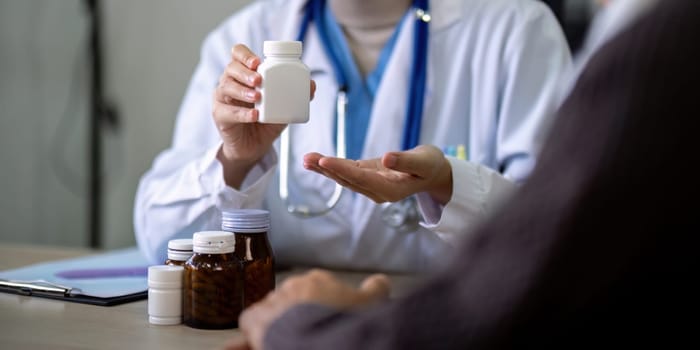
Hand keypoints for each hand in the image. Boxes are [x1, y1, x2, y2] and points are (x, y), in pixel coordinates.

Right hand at [213, 44, 315, 187]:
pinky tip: (254, 115)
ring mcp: (222, 99)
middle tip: (259, 80)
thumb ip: (295, 96)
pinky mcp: (220, 116)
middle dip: (245, 72)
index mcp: (244, 74)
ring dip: (242, 90)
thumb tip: (311, 85)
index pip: (238, 54)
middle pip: (231, 68)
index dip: (245, 55)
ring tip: (257, 97)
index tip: (258, 62)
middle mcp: (230, 82)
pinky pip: (227, 112)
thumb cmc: (265, 121)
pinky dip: (242, 113)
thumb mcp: (283, 107)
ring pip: (226, 87)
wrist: (254, 147)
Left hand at [224, 269, 389, 349]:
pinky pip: (248, 324)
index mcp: (317, 280)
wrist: (325, 340)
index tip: (322, 316)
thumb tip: (380, 280)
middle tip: (305, 330)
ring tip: (281, 338)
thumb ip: (376, 289)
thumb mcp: (373, 303)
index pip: (314, 286)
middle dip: (294, 312)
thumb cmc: (347, 322)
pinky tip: (241, 346)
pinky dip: (245, 336)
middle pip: (290, 297)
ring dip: (272, 320)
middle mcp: (292, 287)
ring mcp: (273, 304)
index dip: (318, 303)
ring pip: (268, 309)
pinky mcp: (256, 322)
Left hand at [303, 144, 452, 204]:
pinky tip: (317, 161)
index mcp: (390, 190)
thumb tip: (386, 158)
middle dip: (327, 170)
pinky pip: (347, 173)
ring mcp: (371, 187)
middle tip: (308, 159)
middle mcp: (377, 191)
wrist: (433, 173)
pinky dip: (332, 167)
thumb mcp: (423, 162)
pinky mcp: (368, 178)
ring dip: (325, 169)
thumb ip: (405, 161)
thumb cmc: (430, 165)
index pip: (362, 178)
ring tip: (306, 159)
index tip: (325, 161)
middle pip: (348, 180)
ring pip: (344, 178)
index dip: (343, 169)